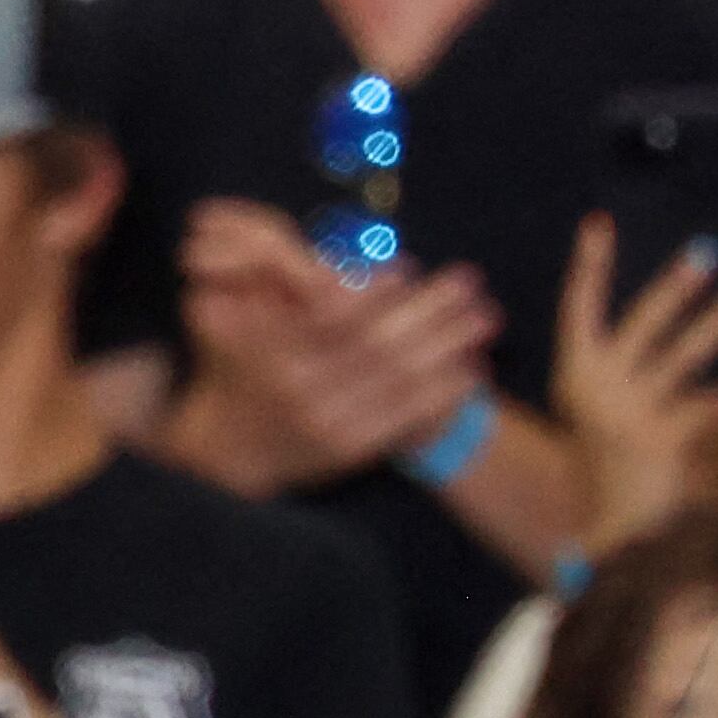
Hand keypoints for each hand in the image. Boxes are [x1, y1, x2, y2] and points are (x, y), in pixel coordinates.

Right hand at [180, 201, 497, 484]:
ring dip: (449, 345)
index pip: (331, 318)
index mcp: (271, 355)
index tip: (407, 266)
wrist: (230, 451)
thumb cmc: (240, 372)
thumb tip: (334, 266)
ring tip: (487, 316)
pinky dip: (444, 392)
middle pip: (377, 345)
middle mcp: (300, 391)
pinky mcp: (348, 451)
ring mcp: (326, 423)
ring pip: (400, 379)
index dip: (372, 292)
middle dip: (429, 310)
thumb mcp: (231, 325)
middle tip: (470, 279)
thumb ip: (274, 291)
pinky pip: (405, 417)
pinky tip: (472, 369)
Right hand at [556, 213, 717, 549]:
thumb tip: (709, 306)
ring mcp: (629, 416)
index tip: (598, 223)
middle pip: (642, 326)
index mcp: (576, 377)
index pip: (579, 310)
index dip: (589, 267)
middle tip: (706, 253)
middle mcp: (597, 391)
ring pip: (683, 358)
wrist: (607, 524)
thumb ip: (647, 362)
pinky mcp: (666, 443)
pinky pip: (716, 406)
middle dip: (673, 289)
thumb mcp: (614, 405)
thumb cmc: (613, 454)